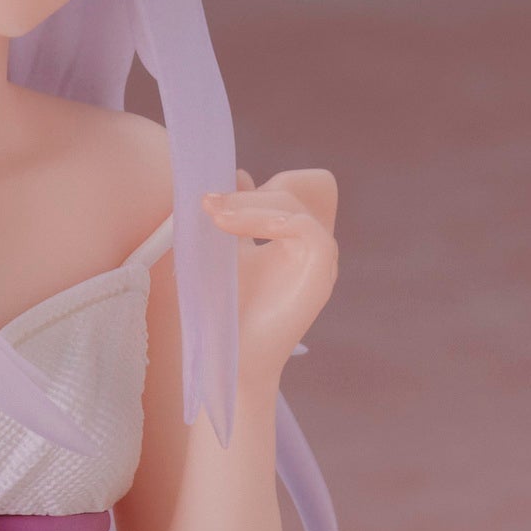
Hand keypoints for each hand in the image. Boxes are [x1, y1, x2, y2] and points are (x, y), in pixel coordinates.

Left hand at [205, 166, 337, 383]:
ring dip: (250, 205)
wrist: (228, 356)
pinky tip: (231, 227)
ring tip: (213, 215)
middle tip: (209, 204)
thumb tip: (238, 174)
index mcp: (292, 240)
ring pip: (296, 205)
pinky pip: (305, 227)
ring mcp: (319, 260)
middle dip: (249, 194)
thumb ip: (233, 217)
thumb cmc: (224, 311)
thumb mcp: (224, 251)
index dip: (261, 186)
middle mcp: (311, 247)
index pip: (295, 190)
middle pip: (297, 191)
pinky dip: (268, 219)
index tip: (216, 198)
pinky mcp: (321, 273)